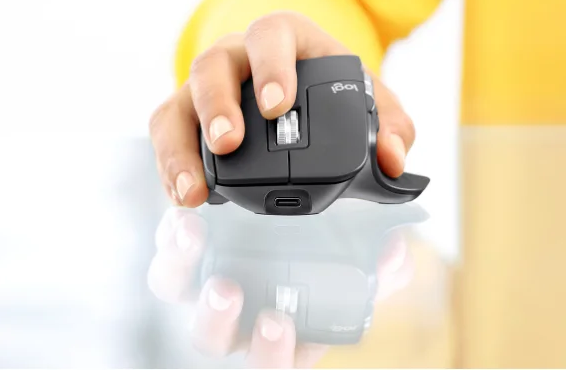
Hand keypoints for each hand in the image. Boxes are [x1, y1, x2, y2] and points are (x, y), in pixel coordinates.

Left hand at [146, 207, 416, 367]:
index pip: (280, 359)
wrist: (284, 210)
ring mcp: (208, 292)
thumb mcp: (364, 254)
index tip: (279, 322)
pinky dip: (173, 242)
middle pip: (218, 339)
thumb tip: (396, 251)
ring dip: (184, 271)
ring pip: (179, 291)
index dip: (275, 351)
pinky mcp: (185, 261)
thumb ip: (383, 257)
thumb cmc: (328, 246)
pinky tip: (185, 216)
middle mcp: (242, 318)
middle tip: (228, 288)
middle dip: (221, 321)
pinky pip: (169, 261)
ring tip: (196, 238)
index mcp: (289, 329)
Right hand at [149, 11, 416, 206]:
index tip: (277, 104)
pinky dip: (170, 165)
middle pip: (213, 65)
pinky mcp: (185, 115)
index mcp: (283, 38)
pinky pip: (166, 131)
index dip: (271, 66)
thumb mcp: (367, 97)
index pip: (271, 36)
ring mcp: (204, 85)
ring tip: (194, 189)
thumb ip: (391, 124)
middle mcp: (236, 55)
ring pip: (179, 102)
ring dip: (181, 145)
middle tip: (229, 143)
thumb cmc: (329, 89)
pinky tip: (184, 195)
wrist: (295, 86)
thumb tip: (394, 159)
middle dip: (218, 106)